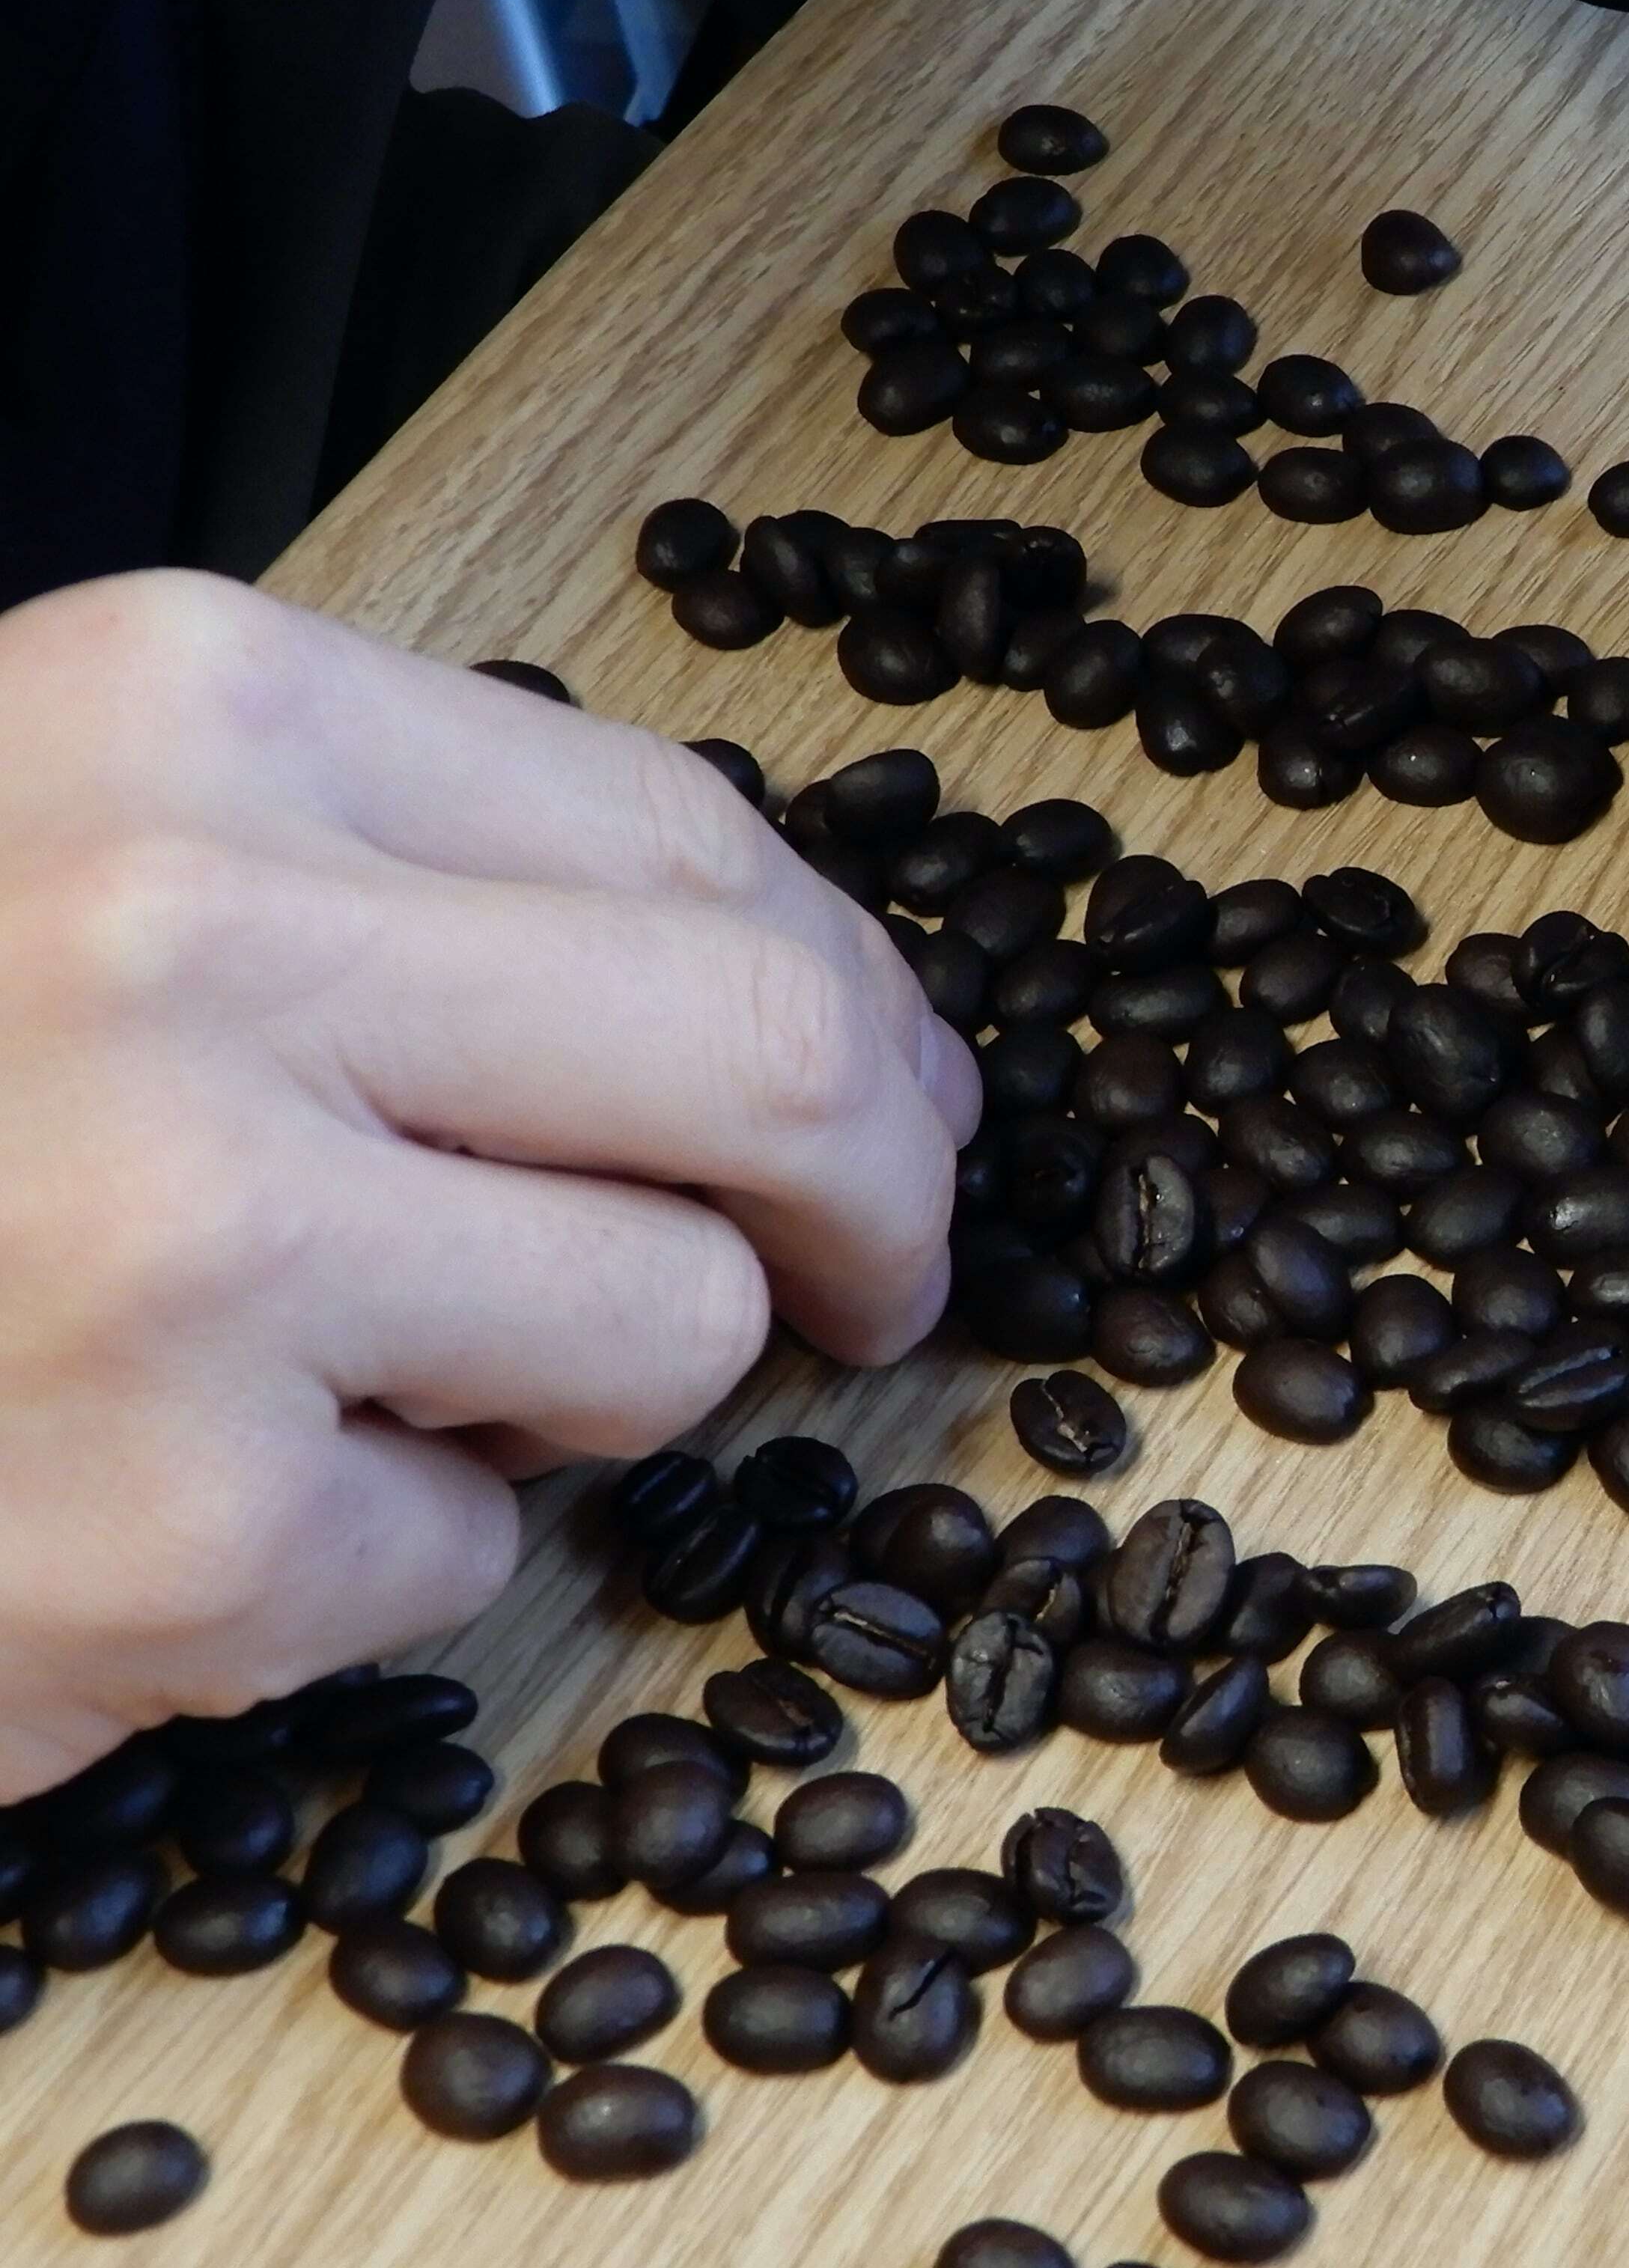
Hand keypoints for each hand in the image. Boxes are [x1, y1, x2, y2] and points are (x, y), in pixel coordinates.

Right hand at [0, 574, 976, 1792]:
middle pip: (779, 1058)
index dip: (856, 1003)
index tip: (896, 1107)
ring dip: (579, 1390)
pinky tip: (174, 1502)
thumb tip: (829, 1028)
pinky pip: (472, 1550)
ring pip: (673, 1322)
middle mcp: (182, 934)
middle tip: (864, 1280)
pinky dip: (376, 1556)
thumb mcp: (92, 851)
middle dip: (878, 1195)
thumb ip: (418, 886)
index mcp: (185, 711)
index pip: (704, 846)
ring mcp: (172, 1232)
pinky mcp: (163, 1520)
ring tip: (353, 1374)